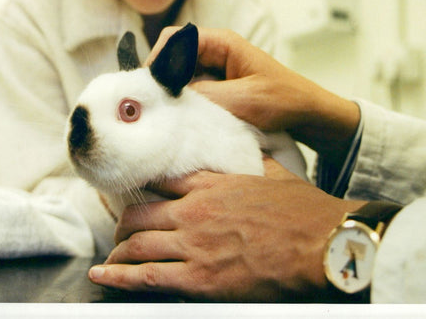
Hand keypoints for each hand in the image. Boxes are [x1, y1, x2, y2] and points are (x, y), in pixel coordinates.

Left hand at [88, 158, 365, 300]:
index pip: (160, 179)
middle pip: (139, 212)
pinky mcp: (200, 278)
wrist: (322, 242)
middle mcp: (194, 210)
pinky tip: (102, 276)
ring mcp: (194, 244)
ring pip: (137, 243)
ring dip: (118, 250)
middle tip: (120, 230)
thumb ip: (251, 160)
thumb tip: (248, 147)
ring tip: (111, 256)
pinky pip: (147, 276)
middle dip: (124, 223)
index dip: (141, 187)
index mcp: (211, 183)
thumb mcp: (273, 173)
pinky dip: (119, 277)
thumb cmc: (304, 211)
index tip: (132, 192)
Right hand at [149, 27, 359, 164]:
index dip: (156, 60)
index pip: (173, 39)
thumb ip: (204, 97)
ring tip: (167, 115)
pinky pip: (190, 91)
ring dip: (172, 94)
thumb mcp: (242, 100)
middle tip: (153, 106)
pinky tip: (183, 120)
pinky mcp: (216, 87)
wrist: (309, 115)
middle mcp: (213, 51)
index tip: (150, 88)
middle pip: (170, 58)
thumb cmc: (283, 100)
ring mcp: (213, 70)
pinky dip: (184, 104)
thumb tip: (167, 100)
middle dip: (160, 80)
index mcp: (221, 42)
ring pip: (177, 77)